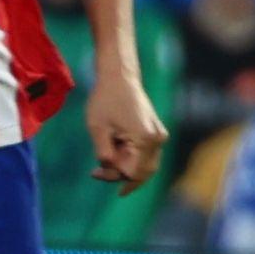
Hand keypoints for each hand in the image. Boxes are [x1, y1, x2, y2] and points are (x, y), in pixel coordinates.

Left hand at [88, 66, 168, 189]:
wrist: (119, 77)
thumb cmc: (106, 100)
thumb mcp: (98, 129)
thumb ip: (104, 154)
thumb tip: (111, 170)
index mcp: (145, 140)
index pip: (133, 173)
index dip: (113, 176)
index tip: (95, 171)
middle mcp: (158, 140)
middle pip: (143, 173)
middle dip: (121, 175)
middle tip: (98, 171)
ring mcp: (160, 136)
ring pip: (147, 166)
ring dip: (127, 168)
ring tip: (106, 160)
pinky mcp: (157, 132)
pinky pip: (147, 155)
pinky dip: (133, 159)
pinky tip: (116, 152)